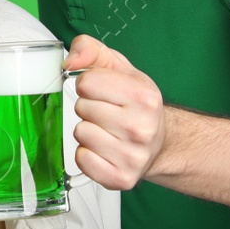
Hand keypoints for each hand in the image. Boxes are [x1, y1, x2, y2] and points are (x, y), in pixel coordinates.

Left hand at [64, 35, 164, 190]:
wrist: (160, 142)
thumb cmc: (136, 104)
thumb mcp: (120, 68)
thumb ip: (90, 49)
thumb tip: (69, 61)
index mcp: (144, 97)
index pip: (86, 82)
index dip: (89, 84)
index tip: (103, 91)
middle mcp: (142, 128)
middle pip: (82, 108)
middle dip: (89, 107)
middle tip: (108, 113)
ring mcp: (133, 156)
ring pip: (80, 133)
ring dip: (88, 131)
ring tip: (107, 131)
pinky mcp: (121, 178)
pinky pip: (82, 159)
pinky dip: (87, 154)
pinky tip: (104, 149)